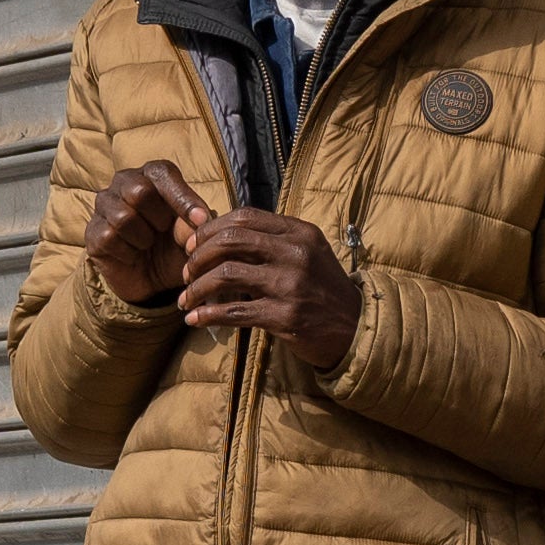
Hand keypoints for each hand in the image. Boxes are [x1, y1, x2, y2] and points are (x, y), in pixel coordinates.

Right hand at [82, 162, 200, 317]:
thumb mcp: (194, 237)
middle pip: (138, 191)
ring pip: (123, 217)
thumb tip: (198, 221)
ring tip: (148, 244)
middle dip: (159, 218)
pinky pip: (109, 238)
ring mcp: (104, 205)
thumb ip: (196, 225)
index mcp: (153, 175)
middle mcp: (124, 182)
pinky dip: (128, 252)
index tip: (201, 221)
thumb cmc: (176, 247)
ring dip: (143, 238)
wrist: (155, 281)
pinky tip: (133, 255)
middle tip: (164, 231)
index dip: (182, 198)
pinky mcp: (92, 231)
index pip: (163, 174)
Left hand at [175, 203, 361, 382]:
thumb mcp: (308, 253)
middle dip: (198, 256)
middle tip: (186, 272)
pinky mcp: (285, 317)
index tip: (194, 244)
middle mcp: (296, 253)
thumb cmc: (323, 290)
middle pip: (231, 241)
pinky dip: (208, 315)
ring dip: (197, 287)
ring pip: (227, 275)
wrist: (357, 328)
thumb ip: (273, 241)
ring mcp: (291, 285)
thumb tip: (223, 236)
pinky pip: (235, 312)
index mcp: (299, 232)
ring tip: (186, 298)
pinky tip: (195, 319)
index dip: (211, 228)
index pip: (245, 217)